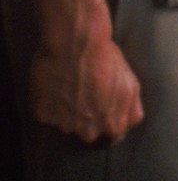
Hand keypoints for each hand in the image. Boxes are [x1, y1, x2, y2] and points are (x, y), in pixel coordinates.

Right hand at [29, 28, 142, 143]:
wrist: (76, 42)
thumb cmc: (106, 59)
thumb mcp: (130, 83)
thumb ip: (131, 108)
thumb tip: (129, 124)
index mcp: (113, 124)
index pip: (111, 138)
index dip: (107, 124)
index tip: (102, 114)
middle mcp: (88, 131)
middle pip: (87, 134)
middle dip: (86, 119)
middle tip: (84, 96)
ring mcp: (63, 125)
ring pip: (64, 124)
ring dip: (65, 111)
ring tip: (68, 86)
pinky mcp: (42, 116)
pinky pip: (45, 114)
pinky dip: (47, 104)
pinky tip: (54, 85)